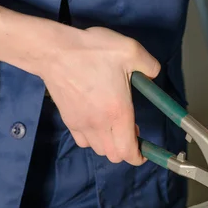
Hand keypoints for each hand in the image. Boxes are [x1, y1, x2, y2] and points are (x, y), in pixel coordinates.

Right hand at [39, 27, 159, 164]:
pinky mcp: (68, 120)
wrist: (54, 50)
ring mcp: (81, 124)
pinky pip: (83, 141)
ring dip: (110, 144)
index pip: (127, 152)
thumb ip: (150, 65)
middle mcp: (99, 124)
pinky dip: (93, 139)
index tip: (145, 151)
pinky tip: (97, 123)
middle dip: (126, 149)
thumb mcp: (130, 50)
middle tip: (132, 129)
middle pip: (114, 155)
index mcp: (118, 113)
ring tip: (115, 125)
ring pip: (98, 150)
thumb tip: (153, 76)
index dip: (138, 157)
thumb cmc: (92, 50)